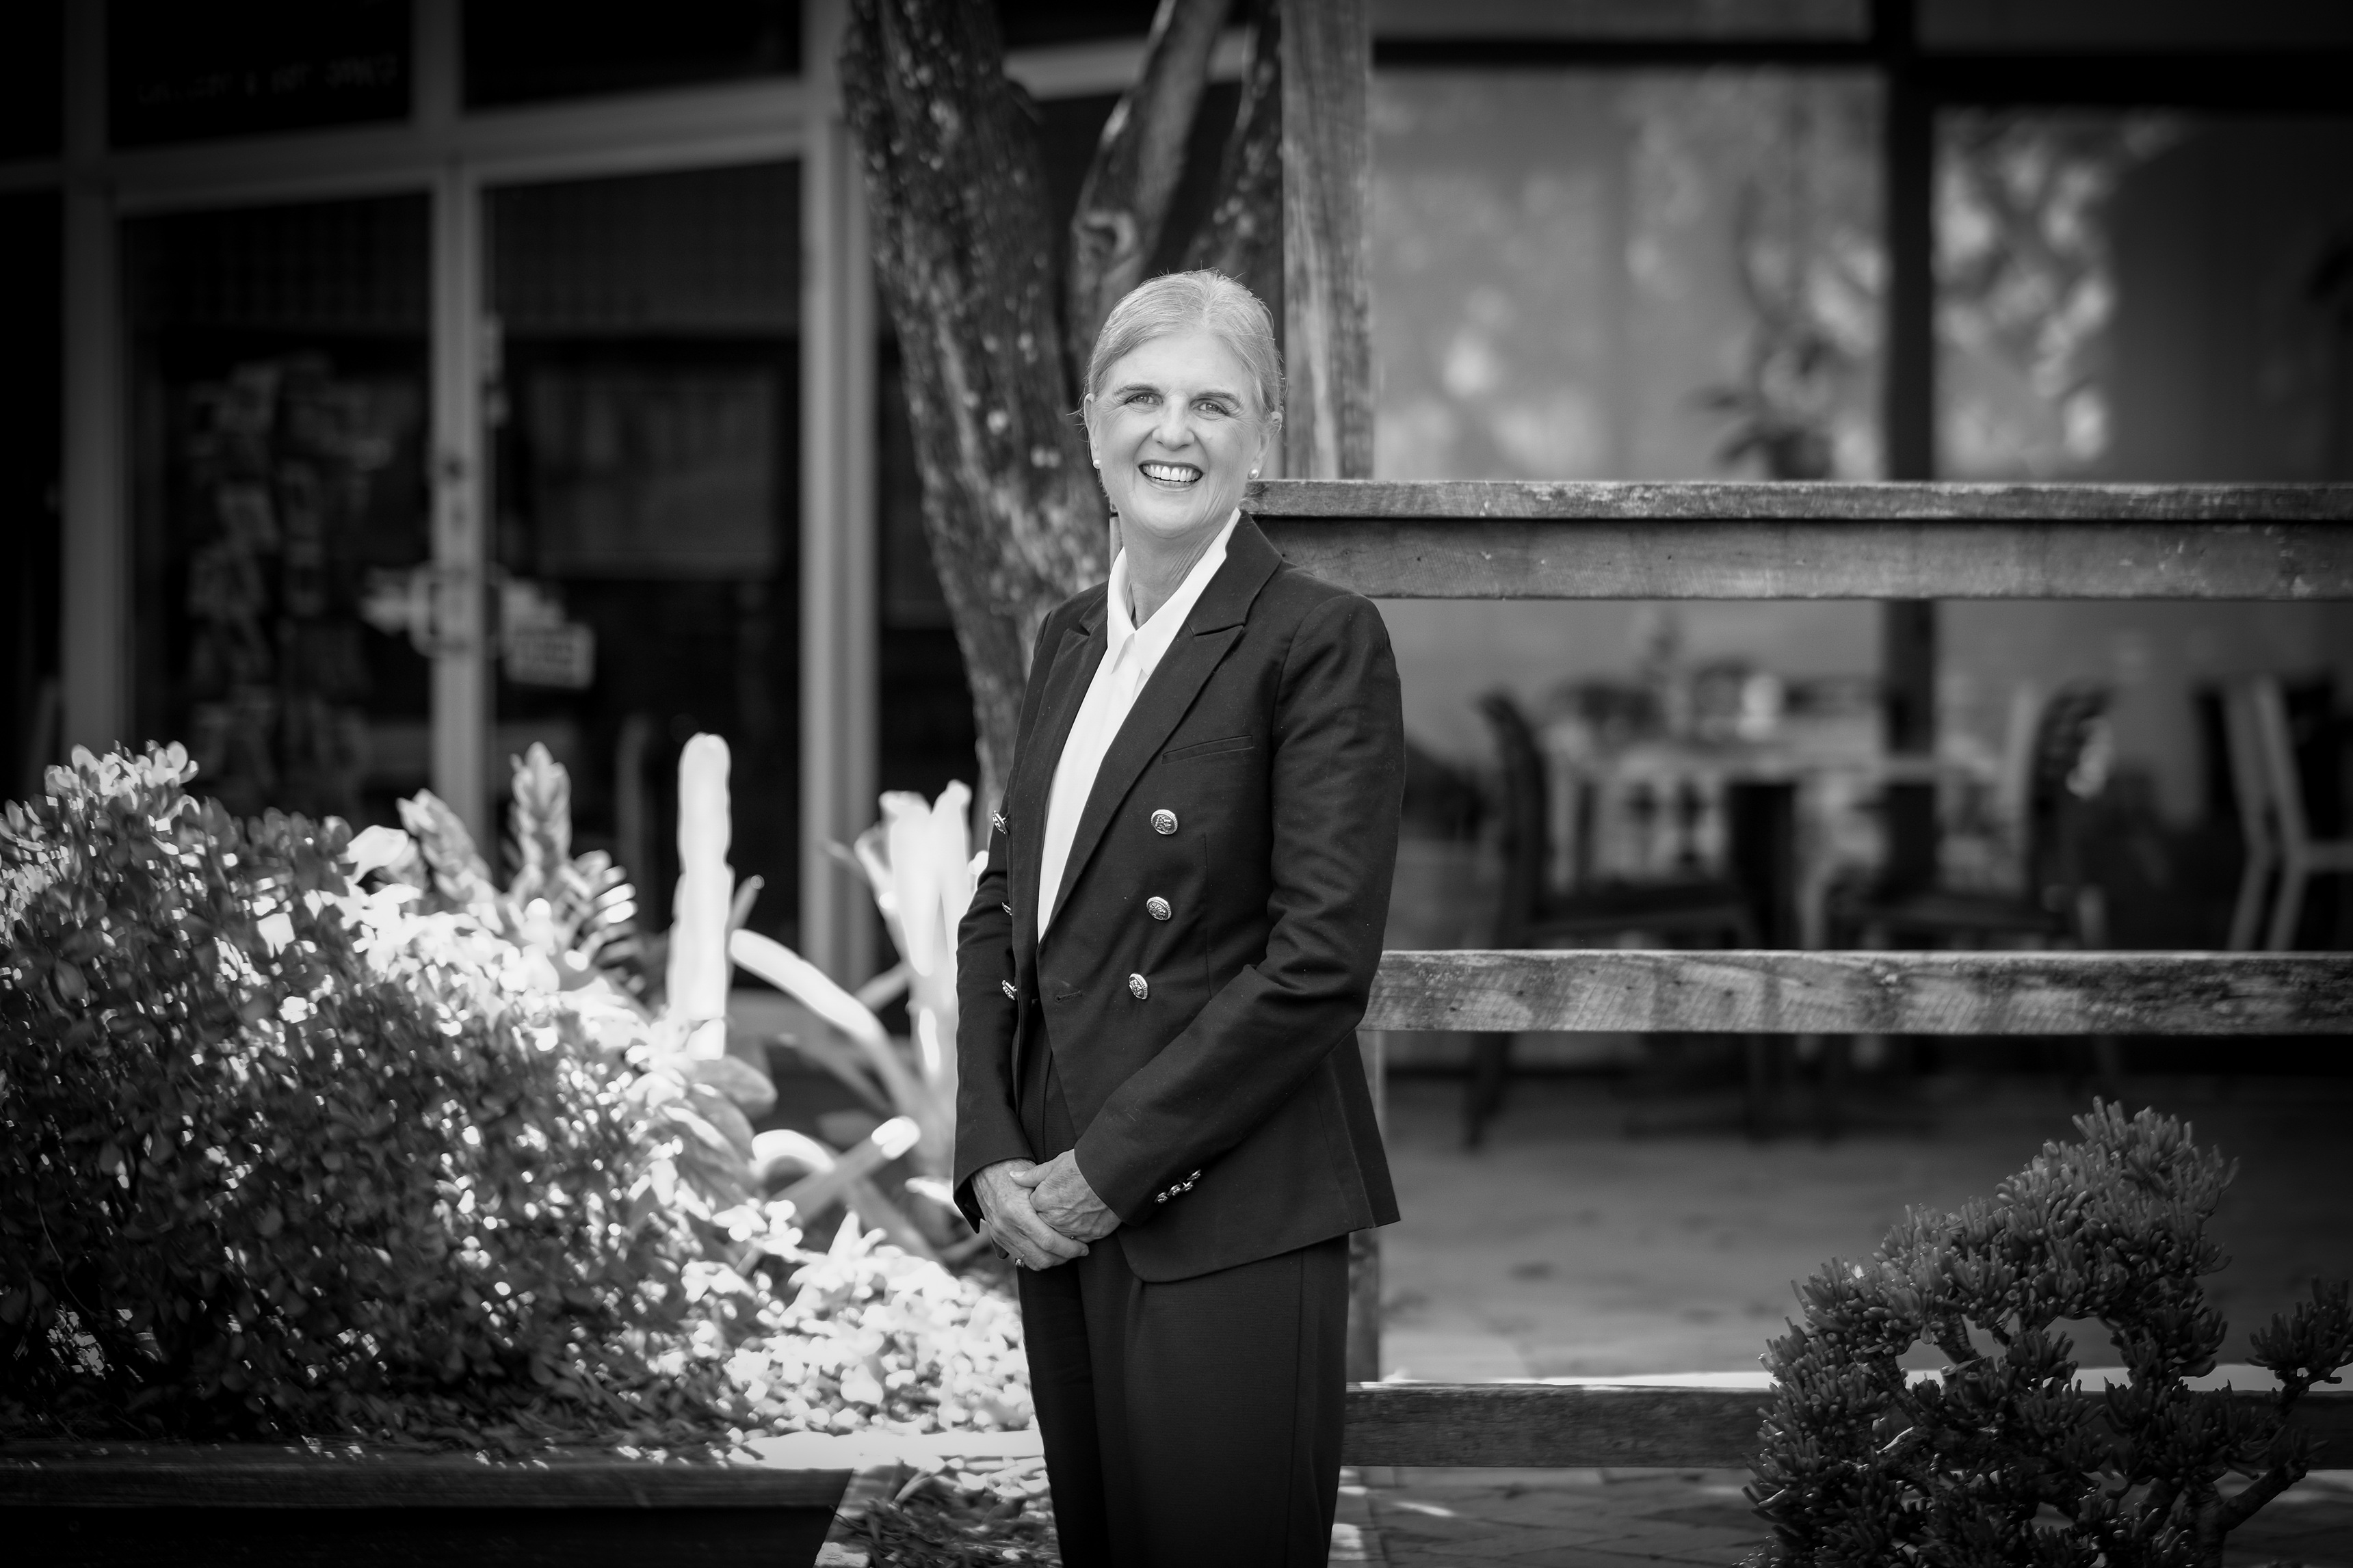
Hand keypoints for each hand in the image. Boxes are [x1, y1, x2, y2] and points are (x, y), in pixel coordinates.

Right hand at [973, 1159, 1090, 1269]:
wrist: (984, 1170)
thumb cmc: (1013, 1169)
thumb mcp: (1033, 1177)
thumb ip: (1051, 1194)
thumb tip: (1074, 1210)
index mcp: (1017, 1212)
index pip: (1048, 1241)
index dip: (1070, 1248)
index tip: (1083, 1247)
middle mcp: (1007, 1228)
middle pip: (1042, 1258)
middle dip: (1065, 1258)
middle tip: (1080, 1250)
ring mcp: (1001, 1236)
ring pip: (1033, 1263)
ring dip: (1053, 1261)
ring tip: (1067, 1251)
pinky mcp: (999, 1239)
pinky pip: (1022, 1259)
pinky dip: (1039, 1258)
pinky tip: (1051, 1249)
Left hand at [1014, 1151, 1119, 1242]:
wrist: (1114, 1171)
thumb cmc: (1084, 1165)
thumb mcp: (1054, 1164)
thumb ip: (1032, 1175)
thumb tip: (1014, 1176)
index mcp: (1043, 1201)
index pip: (1032, 1209)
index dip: (1040, 1202)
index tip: (1048, 1197)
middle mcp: (1056, 1219)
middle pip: (1044, 1226)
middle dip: (1049, 1219)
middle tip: (1060, 1207)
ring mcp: (1074, 1229)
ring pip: (1061, 1237)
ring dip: (1063, 1230)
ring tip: (1071, 1216)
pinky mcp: (1092, 1234)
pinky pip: (1080, 1240)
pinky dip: (1081, 1234)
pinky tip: (1084, 1222)